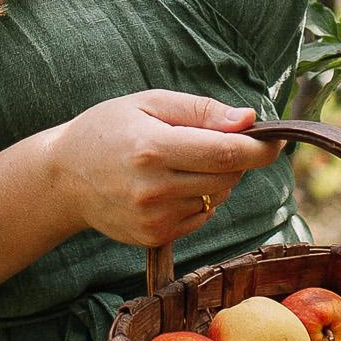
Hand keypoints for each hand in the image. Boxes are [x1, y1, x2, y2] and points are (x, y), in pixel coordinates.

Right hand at [43, 89, 280, 249]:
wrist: (63, 177)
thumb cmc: (109, 130)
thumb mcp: (150, 103)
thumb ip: (202, 111)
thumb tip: (249, 120)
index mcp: (153, 148)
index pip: (227, 153)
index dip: (260, 148)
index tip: (277, 139)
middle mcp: (154, 189)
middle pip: (228, 179)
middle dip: (235, 160)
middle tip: (212, 142)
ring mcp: (154, 218)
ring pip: (217, 199)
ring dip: (215, 180)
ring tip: (180, 163)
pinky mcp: (154, 237)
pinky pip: (200, 218)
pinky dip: (198, 200)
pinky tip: (169, 186)